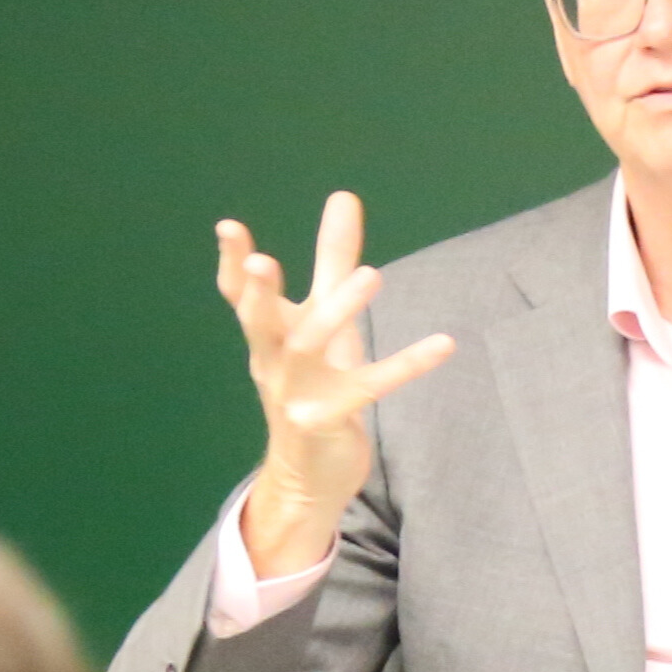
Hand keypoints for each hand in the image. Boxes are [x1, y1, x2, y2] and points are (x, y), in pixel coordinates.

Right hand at [218, 192, 454, 576]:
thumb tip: (344, 195)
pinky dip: (404, 364)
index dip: (233, 264)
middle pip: (258, 323)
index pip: (240, 297)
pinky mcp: (328, 421)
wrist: (310, 476)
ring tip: (371, 273)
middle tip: (263, 261)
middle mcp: (273, 362)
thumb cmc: (317, 384)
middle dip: (257, 293)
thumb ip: (333, 259)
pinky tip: (443, 343)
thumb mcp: (325, 318)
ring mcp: (295, 395)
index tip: (228, 227)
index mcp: (268, 336)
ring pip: (307, 350)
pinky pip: (367, 388)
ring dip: (336, 311)